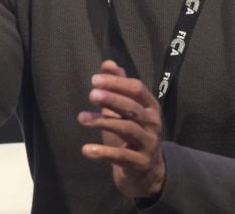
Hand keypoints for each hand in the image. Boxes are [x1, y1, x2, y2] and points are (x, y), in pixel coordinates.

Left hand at [77, 60, 165, 198]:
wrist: (146, 170)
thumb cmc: (132, 134)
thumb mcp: (125, 109)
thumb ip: (118, 86)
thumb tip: (108, 63)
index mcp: (150, 106)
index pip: (137, 89)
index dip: (117, 83)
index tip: (94, 79)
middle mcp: (152, 123)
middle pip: (132, 107)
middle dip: (112, 99)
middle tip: (91, 94)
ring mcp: (148, 143)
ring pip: (126, 128)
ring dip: (103, 121)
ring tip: (81, 118)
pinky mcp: (140, 162)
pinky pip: (121, 155)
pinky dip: (103, 152)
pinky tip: (86, 149)